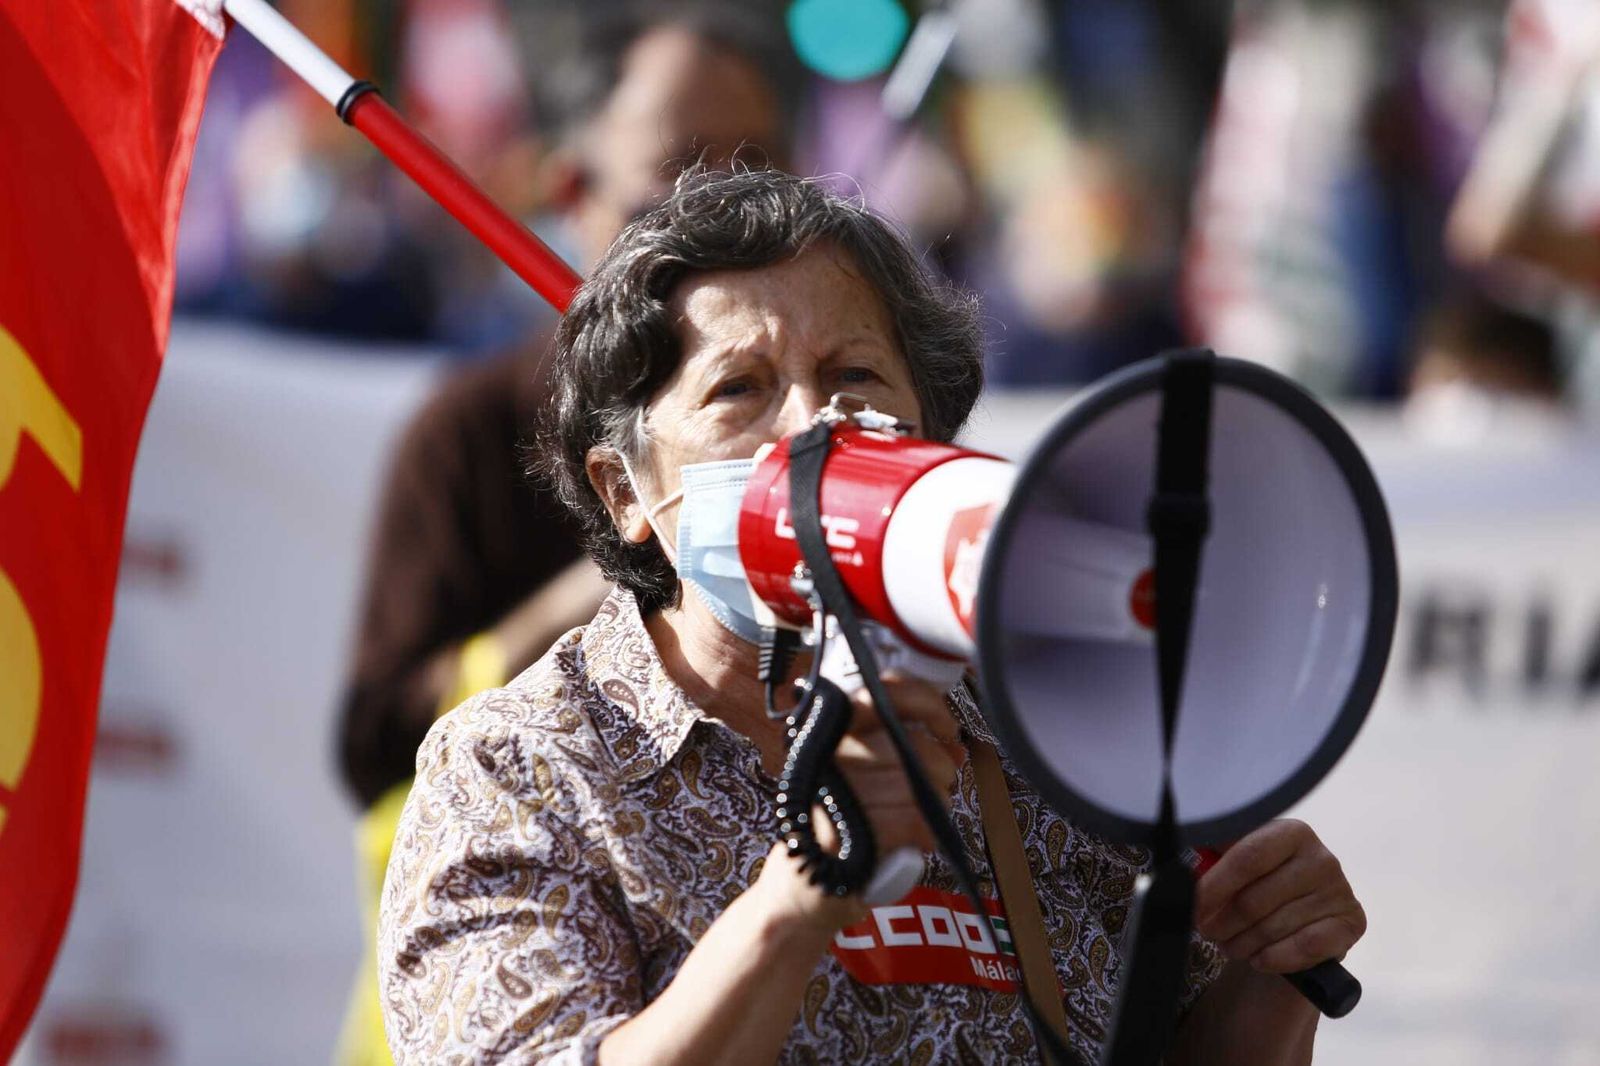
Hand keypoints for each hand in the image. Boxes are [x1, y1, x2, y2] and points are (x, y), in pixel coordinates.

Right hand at [753, 672, 965, 934]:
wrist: (799, 889)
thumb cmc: (838, 825)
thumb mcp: (860, 776)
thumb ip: (902, 752)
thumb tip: (954, 746)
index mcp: (828, 729)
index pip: (883, 691)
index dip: (927, 703)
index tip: (946, 727)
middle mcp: (827, 753)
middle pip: (912, 745)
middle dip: (940, 768)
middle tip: (938, 786)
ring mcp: (837, 793)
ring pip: (919, 785)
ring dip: (935, 804)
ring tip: (922, 817)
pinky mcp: (850, 832)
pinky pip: (914, 820)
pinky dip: (925, 834)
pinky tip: (915, 841)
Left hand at [1193, 819, 1365, 973]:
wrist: (1297, 924)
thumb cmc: (1258, 888)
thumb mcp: (1236, 866)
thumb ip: (1211, 860)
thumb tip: (1178, 870)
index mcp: (1289, 832)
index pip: (1246, 857)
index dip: (1214, 886)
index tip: (1192, 906)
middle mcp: (1321, 857)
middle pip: (1256, 899)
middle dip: (1222, 923)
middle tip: (1208, 932)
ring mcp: (1340, 891)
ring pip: (1274, 927)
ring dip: (1242, 944)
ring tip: (1232, 945)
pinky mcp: (1352, 924)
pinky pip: (1304, 947)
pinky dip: (1275, 958)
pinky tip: (1259, 959)